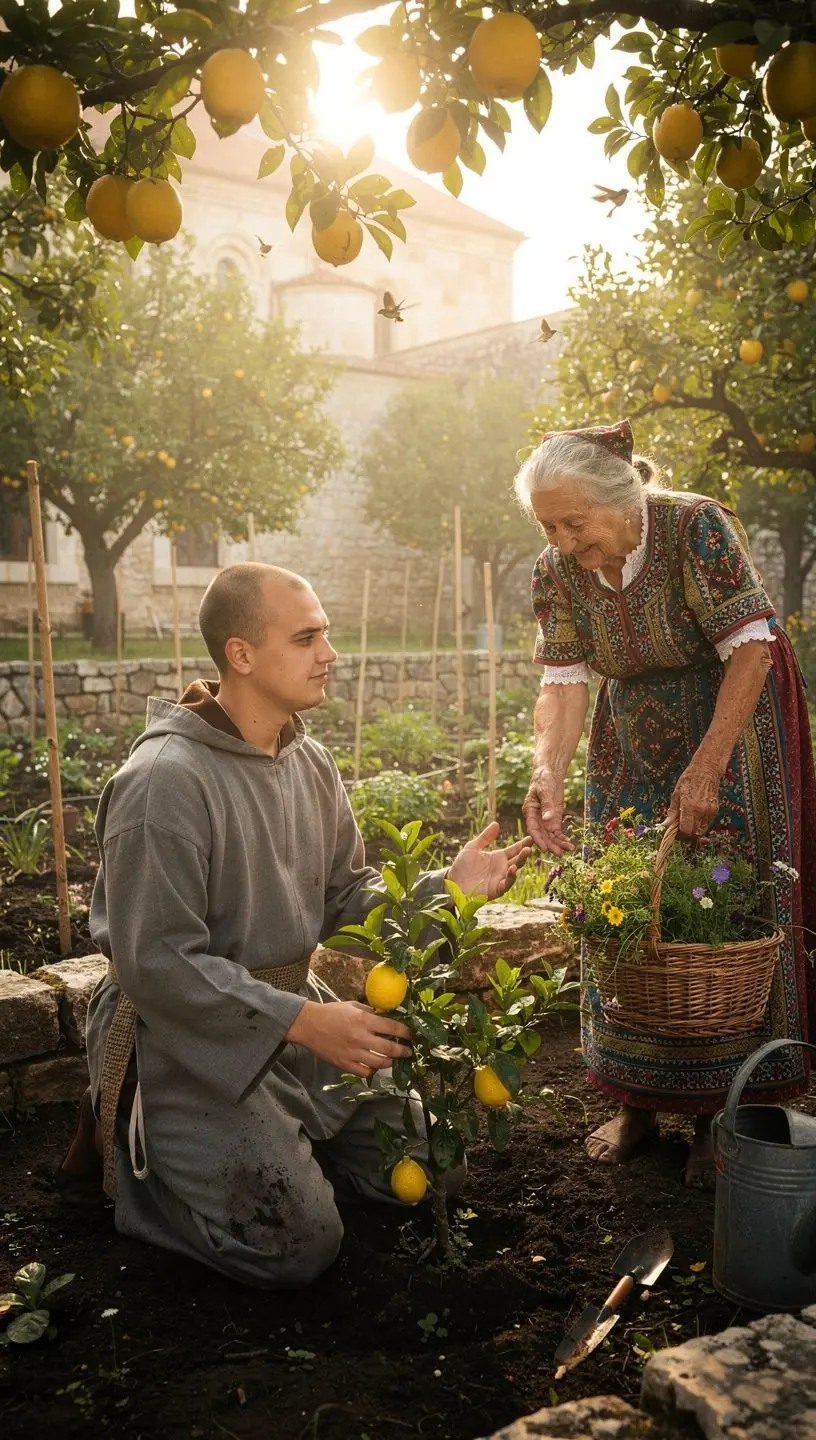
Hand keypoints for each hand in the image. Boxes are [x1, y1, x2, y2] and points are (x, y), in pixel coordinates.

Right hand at [286, 1000, 411, 1078]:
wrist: (309, 1025)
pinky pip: (365, 1072)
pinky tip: (375, 1066)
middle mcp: (360, 1037)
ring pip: (380, 1063)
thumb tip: (388, 1016)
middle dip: (403, 1051)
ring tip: (393, 1059)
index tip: (411, 1034)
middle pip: (390, 1049)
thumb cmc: (331, 1012)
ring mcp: (353, 1053)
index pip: (392, 1027)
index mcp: (363, 1020)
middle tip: (409, 1051)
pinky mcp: (344, 1064)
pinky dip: (373, 1070)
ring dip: (390, 1062)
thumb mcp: (353, 1006)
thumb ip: (371, 1012)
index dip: (405, 1032)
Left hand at [447, 821, 532, 899]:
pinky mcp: (497, 889)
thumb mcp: (472, 848)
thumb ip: (485, 837)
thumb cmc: (462, 866)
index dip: (522, 844)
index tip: (531, 837)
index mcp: (498, 857)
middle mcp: (502, 867)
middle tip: (530, 846)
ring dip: (521, 862)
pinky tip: (512, 869)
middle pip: (517, 859)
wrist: (453, 882)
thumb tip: (496, 823)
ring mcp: (500, 878)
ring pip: (515, 870)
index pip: (514, 849)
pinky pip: (507, 883)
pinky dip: (511, 877)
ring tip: (526, 853)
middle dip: (524, 852)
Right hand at [522, 768, 572, 853]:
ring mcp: (545, 820)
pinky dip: (562, 838)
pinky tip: (568, 844)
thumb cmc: (543, 780)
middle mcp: (536, 818)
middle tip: (559, 854)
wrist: (550, 773)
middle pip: (543, 835)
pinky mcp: (554, 819)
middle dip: (551, 845)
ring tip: (568, 850)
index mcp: (529, 811)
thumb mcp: (545, 790)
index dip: (538, 840)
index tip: (544, 849)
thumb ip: (547, 805)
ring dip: (558, 843)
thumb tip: (548, 819)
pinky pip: (557, 832)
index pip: (533, 829)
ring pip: (551, 835)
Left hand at [669, 760, 721, 836]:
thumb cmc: (689, 780)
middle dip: (686, 834)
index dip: (680, 834)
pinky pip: (707, 824)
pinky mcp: (715, 810)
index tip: (675, 831)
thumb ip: (672, 812)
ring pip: (701, 830)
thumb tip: (666, 825)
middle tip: (680, 829)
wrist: (707, 770)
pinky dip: (700, 824)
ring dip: (693, 830)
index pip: (686, 830)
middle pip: (694, 833)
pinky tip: (695, 817)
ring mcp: (710, 811)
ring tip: (687, 822)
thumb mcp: (676, 794)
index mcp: (689, 807)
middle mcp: (701, 811)